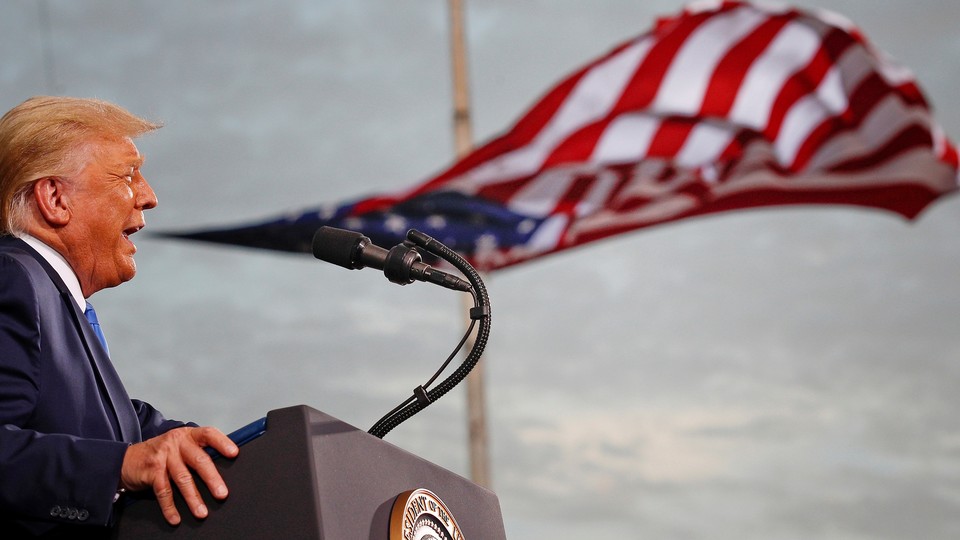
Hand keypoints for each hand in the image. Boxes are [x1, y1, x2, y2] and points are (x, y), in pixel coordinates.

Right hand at [120, 426, 238, 525]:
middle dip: (212, 479)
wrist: (126, 459)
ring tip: (202, 512)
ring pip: (182, 479)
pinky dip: (170, 507)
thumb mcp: (179, 446)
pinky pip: (164, 492)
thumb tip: (222, 469)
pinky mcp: (152, 470)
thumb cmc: (161, 454)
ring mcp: (163, 456)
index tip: (234, 453)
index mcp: (187, 435)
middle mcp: (176, 443)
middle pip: (198, 460)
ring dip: (193, 498)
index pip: (208, 434)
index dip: (222, 442)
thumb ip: (197, 452)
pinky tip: (176, 518)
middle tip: (222, 493)